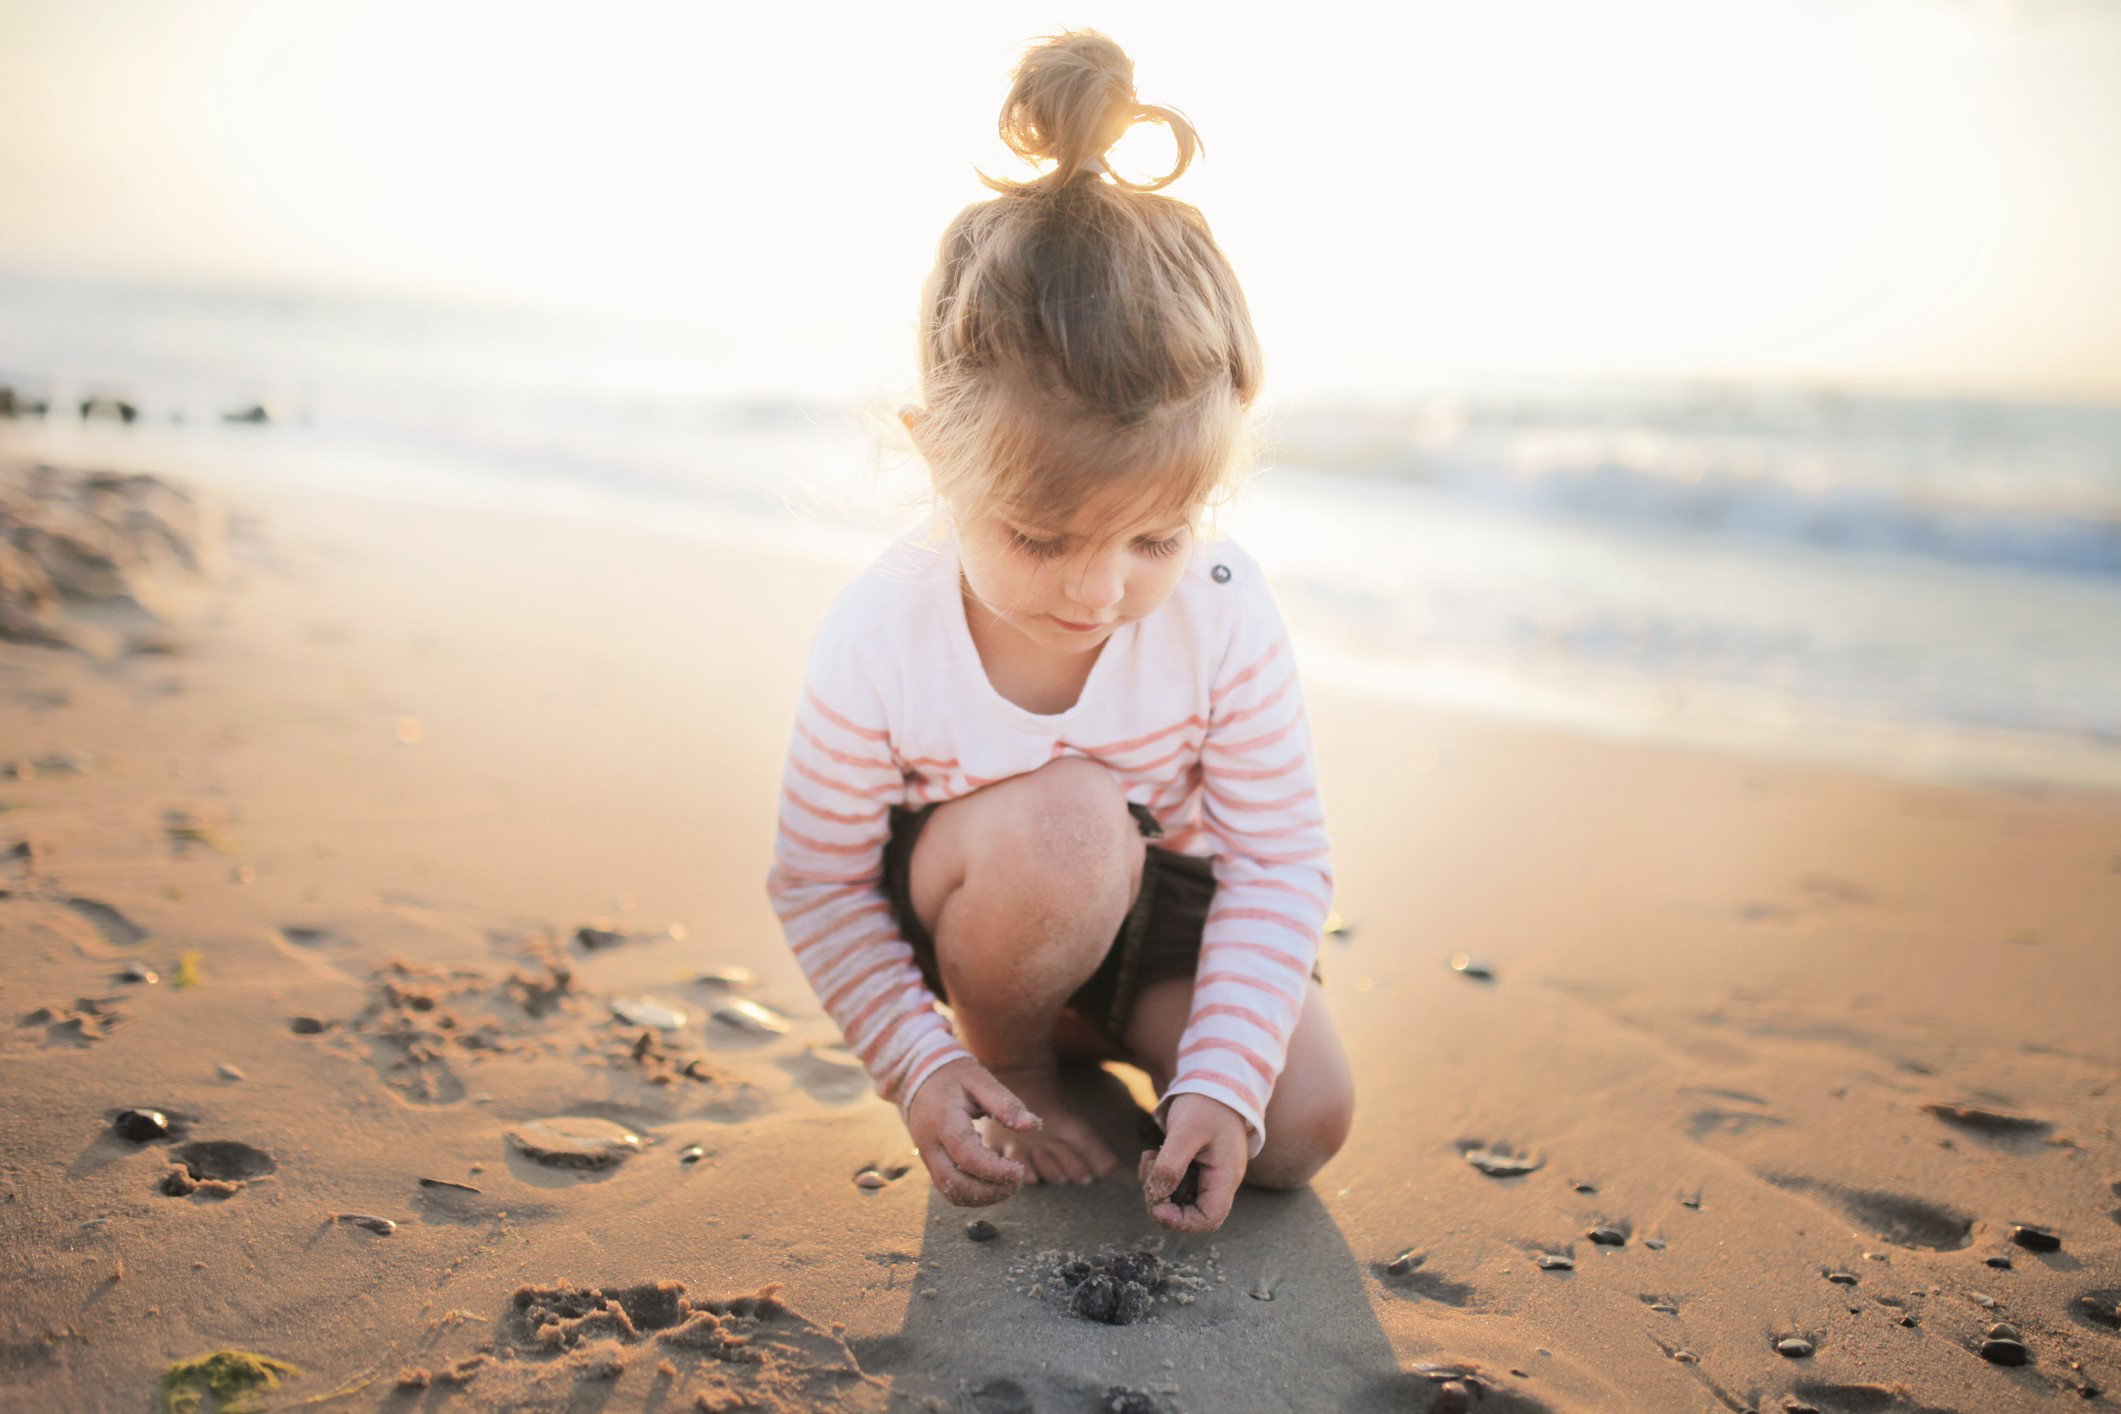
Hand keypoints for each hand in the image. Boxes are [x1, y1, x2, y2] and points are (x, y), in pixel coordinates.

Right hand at [905, 1056, 1040, 1205]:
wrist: (917, 1077)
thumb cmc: (954, 1076)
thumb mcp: (980, 1079)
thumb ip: (1005, 1103)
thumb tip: (1033, 1126)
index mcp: (943, 1122)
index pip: (968, 1157)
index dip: (995, 1170)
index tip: (1019, 1170)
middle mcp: (930, 1144)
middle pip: (956, 1183)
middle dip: (990, 1191)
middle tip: (1017, 1181)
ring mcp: (927, 1157)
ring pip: (951, 1192)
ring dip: (982, 1197)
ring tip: (1008, 1186)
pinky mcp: (931, 1163)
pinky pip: (948, 1189)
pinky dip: (972, 1195)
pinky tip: (992, 1184)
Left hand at [1139, 1093, 1248, 1232]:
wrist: (1214, 1082)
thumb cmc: (1206, 1104)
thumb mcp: (1187, 1130)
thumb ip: (1172, 1163)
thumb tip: (1158, 1193)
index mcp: (1225, 1177)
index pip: (1209, 1219)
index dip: (1181, 1221)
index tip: (1157, 1206)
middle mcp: (1217, 1182)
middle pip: (1189, 1213)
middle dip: (1161, 1201)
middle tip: (1149, 1175)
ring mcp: (1204, 1176)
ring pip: (1175, 1199)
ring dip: (1155, 1186)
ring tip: (1151, 1158)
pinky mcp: (1192, 1168)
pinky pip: (1170, 1184)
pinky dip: (1156, 1175)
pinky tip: (1153, 1154)